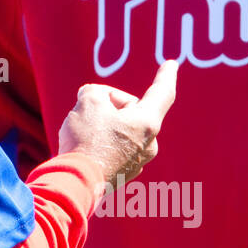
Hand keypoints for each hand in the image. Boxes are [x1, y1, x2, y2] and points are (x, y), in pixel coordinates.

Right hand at [57, 60, 177, 189]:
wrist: (75, 184)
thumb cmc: (86, 139)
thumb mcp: (88, 100)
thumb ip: (95, 92)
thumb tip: (94, 101)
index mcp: (147, 123)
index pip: (162, 92)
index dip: (166, 76)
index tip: (172, 64)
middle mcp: (148, 145)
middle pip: (130, 111)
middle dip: (108, 105)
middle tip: (85, 107)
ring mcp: (136, 163)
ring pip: (119, 131)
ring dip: (100, 125)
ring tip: (79, 134)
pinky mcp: (121, 176)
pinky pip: (111, 149)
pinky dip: (97, 145)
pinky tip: (80, 150)